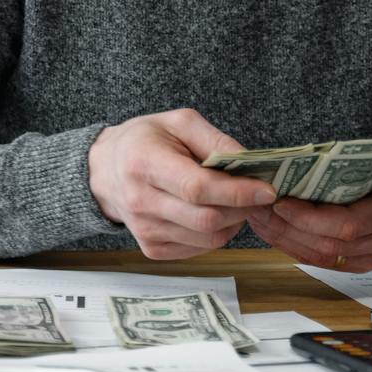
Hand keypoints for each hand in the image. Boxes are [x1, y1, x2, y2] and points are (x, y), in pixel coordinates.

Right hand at [88, 108, 277, 259]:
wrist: (104, 170)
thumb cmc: (145, 141)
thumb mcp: (179, 122)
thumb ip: (216, 141)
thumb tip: (250, 164)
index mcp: (145, 163)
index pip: (198, 188)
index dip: (237, 192)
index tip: (266, 189)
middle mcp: (141, 202)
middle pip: (207, 219)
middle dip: (242, 209)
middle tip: (258, 194)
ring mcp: (144, 230)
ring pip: (207, 239)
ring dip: (233, 222)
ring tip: (234, 201)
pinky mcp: (152, 248)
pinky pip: (199, 249)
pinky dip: (216, 233)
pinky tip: (213, 212)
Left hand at [246, 157, 371, 272]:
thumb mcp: (370, 157)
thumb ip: (338, 167)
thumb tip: (291, 169)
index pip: (348, 224)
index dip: (309, 218)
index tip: (280, 203)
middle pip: (332, 245)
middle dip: (290, 229)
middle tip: (260, 210)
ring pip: (324, 258)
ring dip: (287, 240)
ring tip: (261, 219)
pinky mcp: (364, 265)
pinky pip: (324, 263)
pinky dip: (296, 247)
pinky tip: (275, 232)